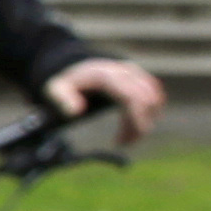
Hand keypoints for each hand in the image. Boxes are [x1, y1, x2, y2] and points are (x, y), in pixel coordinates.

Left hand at [47, 56, 163, 144]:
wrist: (77, 66)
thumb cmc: (67, 82)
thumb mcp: (55, 89)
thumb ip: (62, 100)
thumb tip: (76, 112)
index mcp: (106, 75)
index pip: (133, 97)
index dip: (136, 120)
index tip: (127, 141)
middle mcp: (125, 71)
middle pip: (147, 101)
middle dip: (140, 126)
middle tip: (123, 143)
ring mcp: (136, 73)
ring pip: (154, 100)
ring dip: (145, 122)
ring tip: (126, 138)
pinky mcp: (142, 78)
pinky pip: (155, 97)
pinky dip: (148, 114)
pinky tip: (133, 127)